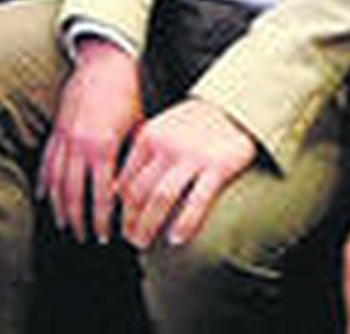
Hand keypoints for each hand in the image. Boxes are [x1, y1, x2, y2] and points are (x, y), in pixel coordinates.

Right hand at [37, 37, 142, 243]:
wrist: (104, 64)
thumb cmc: (127, 97)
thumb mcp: (137, 129)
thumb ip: (132, 162)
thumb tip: (132, 194)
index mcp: (103, 147)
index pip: (100, 195)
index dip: (101, 220)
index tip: (104, 237)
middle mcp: (79, 146)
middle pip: (73, 194)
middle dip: (78, 220)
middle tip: (83, 238)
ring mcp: (64, 138)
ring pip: (55, 181)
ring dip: (59, 207)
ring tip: (64, 225)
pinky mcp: (56, 130)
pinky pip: (45, 162)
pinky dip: (44, 182)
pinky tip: (43, 197)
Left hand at [116, 98, 254, 248]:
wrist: (232, 106)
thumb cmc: (190, 124)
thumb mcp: (160, 129)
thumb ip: (140, 154)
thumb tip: (117, 190)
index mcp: (149, 137)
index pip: (126, 179)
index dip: (119, 208)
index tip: (120, 225)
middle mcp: (166, 146)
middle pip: (139, 192)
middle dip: (130, 221)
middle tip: (130, 240)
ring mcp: (192, 156)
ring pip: (161, 198)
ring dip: (148, 225)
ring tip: (143, 244)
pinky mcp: (218, 166)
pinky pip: (197, 201)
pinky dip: (185, 223)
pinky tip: (177, 238)